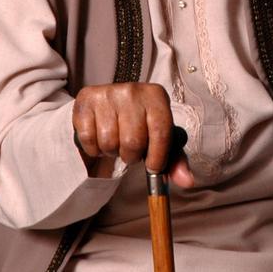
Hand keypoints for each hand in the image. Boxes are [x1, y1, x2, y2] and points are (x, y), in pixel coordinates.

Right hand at [72, 84, 193, 186]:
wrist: (110, 105)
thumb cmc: (141, 124)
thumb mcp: (161, 139)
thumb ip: (175, 161)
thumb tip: (186, 181)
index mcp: (156, 96)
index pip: (161, 132)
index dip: (157, 156)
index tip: (153, 166)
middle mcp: (132, 90)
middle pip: (132, 141)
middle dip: (131, 155)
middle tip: (131, 150)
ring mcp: (107, 93)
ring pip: (109, 142)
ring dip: (112, 151)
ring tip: (116, 141)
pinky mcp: (86, 99)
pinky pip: (88, 139)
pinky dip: (94, 148)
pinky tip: (99, 137)